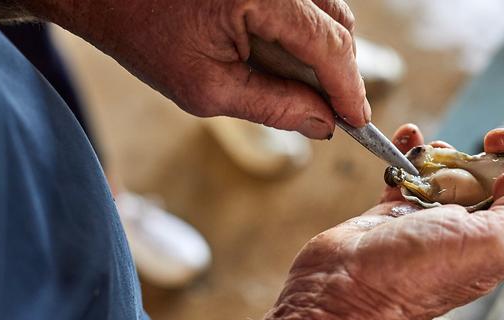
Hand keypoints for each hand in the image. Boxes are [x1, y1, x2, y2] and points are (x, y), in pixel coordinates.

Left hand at [32, 0, 368, 139]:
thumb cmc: (146, 36)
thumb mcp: (208, 88)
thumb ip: (274, 107)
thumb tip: (322, 124)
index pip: (328, 45)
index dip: (348, 89)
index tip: (357, 122)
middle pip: (337, 26)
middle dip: (339, 76)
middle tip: (333, 115)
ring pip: (327, 12)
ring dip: (324, 56)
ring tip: (303, 92)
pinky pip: (307, 2)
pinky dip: (306, 35)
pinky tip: (284, 61)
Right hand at [265, 124, 503, 319]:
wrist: (344, 291)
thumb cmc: (412, 277)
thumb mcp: (489, 244)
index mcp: (494, 244)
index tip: (498, 142)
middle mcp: (464, 235)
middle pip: (488, 182)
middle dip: (476, 156)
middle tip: (459, 148)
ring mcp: (425, 225)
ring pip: (445, 177)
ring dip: (441, 153)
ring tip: (426, 149)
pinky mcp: (390, 216)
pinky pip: (406, 177)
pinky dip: (407, 152)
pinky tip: (405, 137)